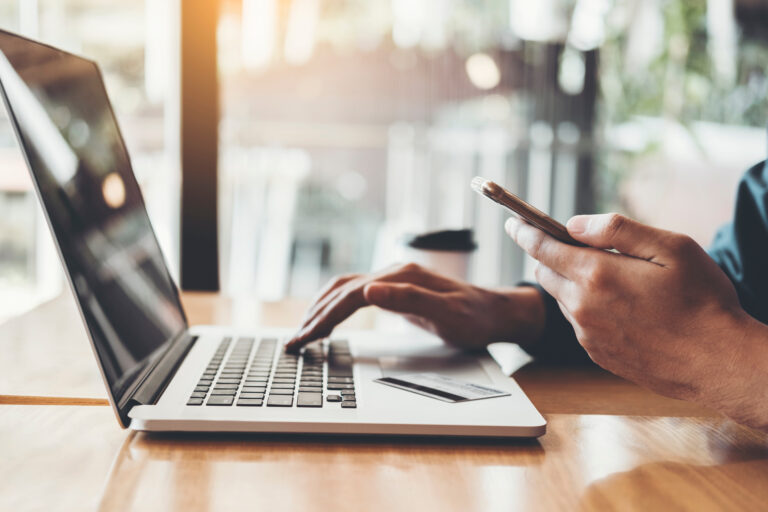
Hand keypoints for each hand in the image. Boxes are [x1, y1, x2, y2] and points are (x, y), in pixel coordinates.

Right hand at [286, 263, 545, 351]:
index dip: (324, 318)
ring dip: (320, 308)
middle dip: (314, 316)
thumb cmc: (475, 317)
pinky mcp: (395, 289)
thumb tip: (368, 291)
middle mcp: (393, 273)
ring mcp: (393, 279)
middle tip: (292, 343)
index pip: (350, 296)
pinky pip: (355, 294)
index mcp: (400, 277)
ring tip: (302, 332)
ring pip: (344, 289)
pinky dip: (334, 305)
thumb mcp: (448, 313)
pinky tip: (327, 318)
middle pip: (341, 291)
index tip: (305, 340)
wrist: (496, 312)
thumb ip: (409, 299)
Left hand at [506, 213, 767, 429]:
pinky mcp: (597, 354)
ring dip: (572, 284)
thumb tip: (573, 224)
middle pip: (546, 274)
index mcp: (596, 275)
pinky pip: (579, 324)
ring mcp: (587, 335)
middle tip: (574, 247)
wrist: (718, 362)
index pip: (542, 248)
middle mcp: (582, 307)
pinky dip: (587, 309)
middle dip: (550, 256)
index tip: (513, 223)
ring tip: (612, 279)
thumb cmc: (702, 300)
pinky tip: (622, 308)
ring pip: (563, 299)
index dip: (525, 232)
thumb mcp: (670, 247)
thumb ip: (617, 229)